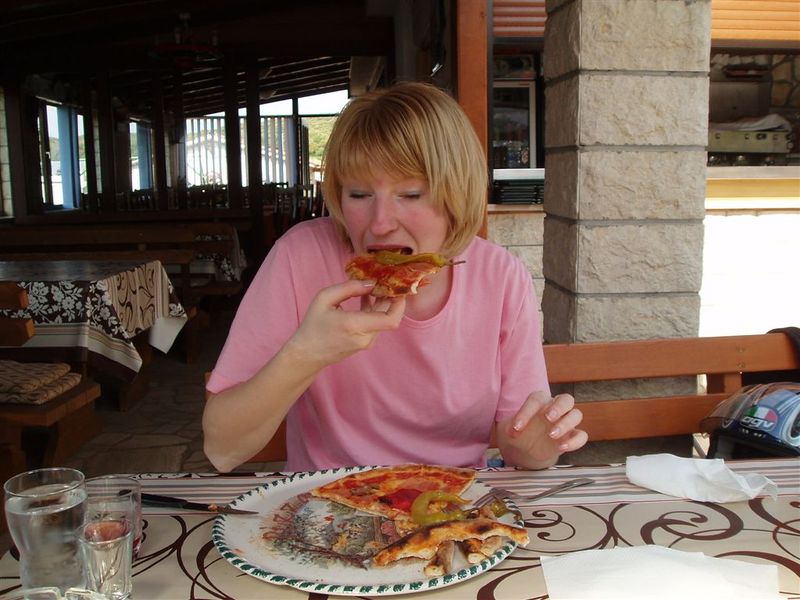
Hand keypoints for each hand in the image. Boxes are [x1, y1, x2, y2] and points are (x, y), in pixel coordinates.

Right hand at [286, 279, 405, 367]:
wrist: (307, 354)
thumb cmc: (313, 325)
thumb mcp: (324, 299)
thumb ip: (349, 288)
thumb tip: (371, 283)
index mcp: (355, 325)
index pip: (391, 319)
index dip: (399, 304)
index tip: (398, 287)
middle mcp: (365, 337)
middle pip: (389, 317)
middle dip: (391, 298)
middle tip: (387, 281)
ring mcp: (366, 343)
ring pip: (383, 321)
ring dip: (382, 304)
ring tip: (374, 286)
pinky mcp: (364, 344)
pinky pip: (376, 325)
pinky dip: (375, 311)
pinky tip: (366, 298)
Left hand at [498, 391, 587, 468]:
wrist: (527, 449)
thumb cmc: (520, 432)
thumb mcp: (510, 429)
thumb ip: (510, 427)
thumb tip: (513, 430)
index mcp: (540, 401)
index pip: (537, 399)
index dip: (527, 412)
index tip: (517, 427)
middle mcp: (555, 408)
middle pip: (566, 399)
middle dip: (559, 407)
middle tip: (548, 417)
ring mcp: (566, 422)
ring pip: (576, 415)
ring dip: (566, 424)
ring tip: (552, 435)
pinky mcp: (572, 436)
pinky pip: (581, 436)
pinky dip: (574, 441)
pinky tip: (562, 447)